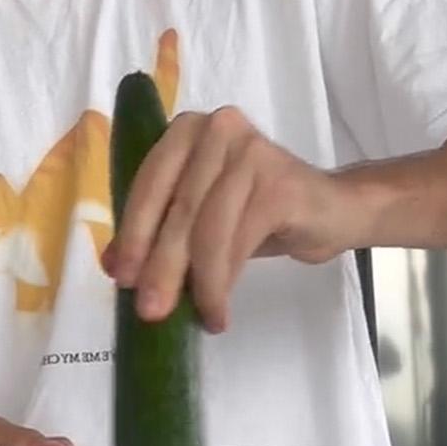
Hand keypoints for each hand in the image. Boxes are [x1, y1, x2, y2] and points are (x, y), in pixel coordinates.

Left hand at [103, 106, 362, 332]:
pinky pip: (237, 240)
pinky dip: (224, 281)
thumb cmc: (262, 211)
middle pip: (178, 207)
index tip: (120, 278)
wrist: (334, 208)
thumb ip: (160, 230)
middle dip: (160, 264)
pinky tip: (220, 310)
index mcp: (189, 130)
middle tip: (150, 311)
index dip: (132, 232)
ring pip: (207, 227)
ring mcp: (251, 151)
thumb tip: (113, 264)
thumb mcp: (203, 219)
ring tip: (198, 317)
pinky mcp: (278, 182)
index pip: (150, 181)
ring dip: (197, 281)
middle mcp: (218, 128)